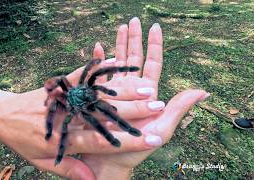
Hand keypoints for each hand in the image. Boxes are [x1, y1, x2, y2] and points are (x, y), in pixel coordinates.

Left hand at [0, 69, 164, 178]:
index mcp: (64, 138)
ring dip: (124, 90)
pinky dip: (100, 68)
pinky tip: (118, 61)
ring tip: (147, 86)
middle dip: (134, 111)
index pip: (101, 141)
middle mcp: (67, 116)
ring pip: (98, 94)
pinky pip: (81, 74)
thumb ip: (69, 169)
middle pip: (104, 114)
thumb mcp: (41, 161)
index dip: (128, 140)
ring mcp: (63, 97)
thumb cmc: (22, 140)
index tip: (152, 138)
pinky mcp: (58, 82)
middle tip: (159, 107)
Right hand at [81, 17, 208, 178]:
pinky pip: (97, 74)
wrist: (110, 160)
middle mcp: (130, 89)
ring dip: (117, 45)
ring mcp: (113, 91)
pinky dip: (98, 61)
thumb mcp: (163, 129)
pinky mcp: (97, 96)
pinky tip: (98, 48)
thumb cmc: (137, 148)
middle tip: (133, 20)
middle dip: (134, 39)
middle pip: (134, 59)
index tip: (154, 27)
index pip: (152, 64)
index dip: (154, 46)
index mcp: (146, 94)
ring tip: (118, 28)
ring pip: (117, 63)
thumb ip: (179, 108)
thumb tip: (203, 92)